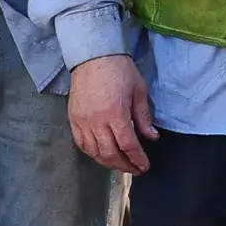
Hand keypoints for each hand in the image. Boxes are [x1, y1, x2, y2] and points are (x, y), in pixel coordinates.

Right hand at [67, 54, 158, 173]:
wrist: (93, 56)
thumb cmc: (119, 69)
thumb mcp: (138, 90)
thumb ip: (143, 117)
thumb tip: (152, 137)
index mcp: (116, 113)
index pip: (128, 145)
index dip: (137, 159)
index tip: (144, 166)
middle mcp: (97, 121)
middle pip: (110, 153)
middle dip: (124, 166)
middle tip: (135, 170)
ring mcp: (83, 121)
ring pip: (94, 152)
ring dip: (108, 163)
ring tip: (120, 166)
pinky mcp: (73, 119)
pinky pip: (81, 143)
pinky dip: (92, 153)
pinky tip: (101, 156)